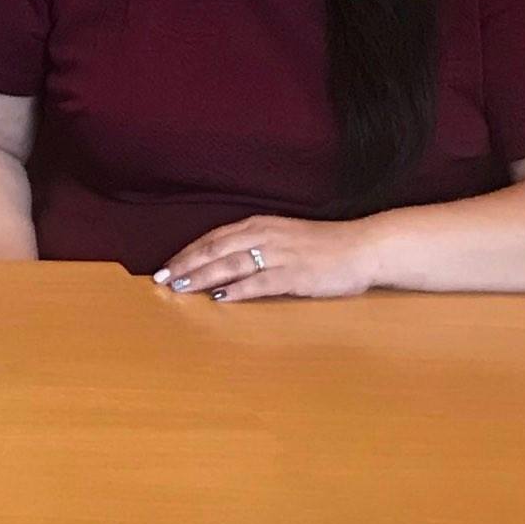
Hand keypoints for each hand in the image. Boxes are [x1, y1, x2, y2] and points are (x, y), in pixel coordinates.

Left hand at [156, 215, 381, 301]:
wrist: (363, 248)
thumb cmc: (323, 246)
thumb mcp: (282, 236)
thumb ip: (254, 244)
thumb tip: (222, 261)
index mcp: (259, 225)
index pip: (213, 239)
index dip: (186, 253)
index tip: (165, 267)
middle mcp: (264, 236)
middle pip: (215, 250)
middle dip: (185, 265)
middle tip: (161, 280)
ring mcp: (280, 256)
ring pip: (231, 265)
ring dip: (202, 277)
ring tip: (180, 289)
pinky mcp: (296, 275)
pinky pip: (261, 283)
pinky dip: (237, 290)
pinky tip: (220, 298)